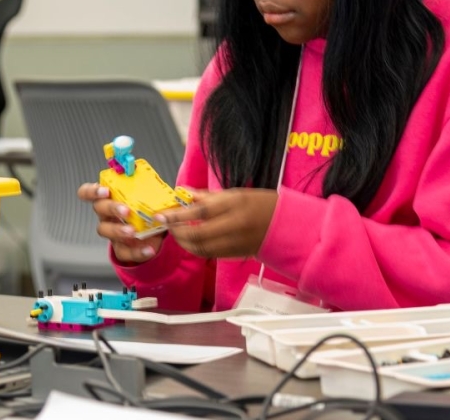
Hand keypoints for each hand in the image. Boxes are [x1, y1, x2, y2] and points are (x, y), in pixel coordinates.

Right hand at [77, 182, 164, 263]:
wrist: (155, 235)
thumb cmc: (147, 212)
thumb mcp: (149, 198)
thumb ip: (149, 188)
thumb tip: (158, 179)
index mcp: (110, 199)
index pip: (88, 192)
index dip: (92, 191)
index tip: (105, 190)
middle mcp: (106, 215)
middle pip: (99, 208)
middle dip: (111, 208)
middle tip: (126, 210)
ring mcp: (111, 232)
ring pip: (105, 230)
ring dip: (118, 230)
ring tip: (133, 231)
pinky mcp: (121, 248)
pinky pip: (124, 252)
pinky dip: (137, 251)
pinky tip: (149, 249)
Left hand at [159, 188, 277, 258]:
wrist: (287, 226)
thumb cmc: (263, 204)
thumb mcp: (237, 193)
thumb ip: (209, 196)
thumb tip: (185, 194)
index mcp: (236, 204)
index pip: (200, 211)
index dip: (177, 214)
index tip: (162, 215)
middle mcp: (235, 225)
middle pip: (197, 234)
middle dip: (178, 232)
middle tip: (168, 225)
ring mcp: (235, 242)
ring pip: (201, 249)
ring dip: (184, 242)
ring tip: (177, 233)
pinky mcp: (235, 255)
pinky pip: (210, 254)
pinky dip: (196, 249)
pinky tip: (191, 241)